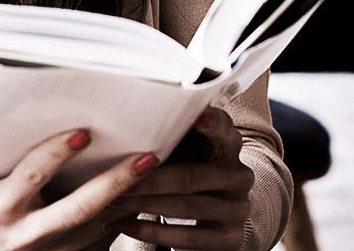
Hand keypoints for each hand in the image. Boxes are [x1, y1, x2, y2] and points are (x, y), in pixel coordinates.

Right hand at [0, 129, 158, 250]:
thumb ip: (9, 161)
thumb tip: (45, 119)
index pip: (32, 175)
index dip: (56, 153)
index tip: (83, 131)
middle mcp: (24, 235)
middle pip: (78, 208)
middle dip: (115, 182)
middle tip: (147, 158)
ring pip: (95, 228)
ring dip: (128, 201)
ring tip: (157, 174)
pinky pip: (95, 243)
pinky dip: (118, 220)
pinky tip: (139, 200)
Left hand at [105, 107, 254, 250]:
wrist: (206, 211)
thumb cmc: (183, 166)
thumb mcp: (181, 147)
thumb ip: (168, 133)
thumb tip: (126, 118)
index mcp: (228, 145)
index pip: (222, 129)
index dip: (211, 122)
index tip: (198, 116)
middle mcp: (239, 175)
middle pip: (192, 176)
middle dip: (150, 179)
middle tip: (118, 178)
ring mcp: (238, 208)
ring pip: (187, 206)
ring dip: (145, 204)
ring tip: (114, 201)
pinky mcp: (231, 237)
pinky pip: (189, 238)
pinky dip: (153, 233)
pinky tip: (126, 225)